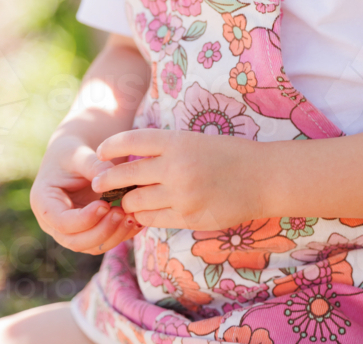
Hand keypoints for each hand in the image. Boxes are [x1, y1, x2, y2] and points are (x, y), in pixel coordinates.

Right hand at [31, 136, 140, 253]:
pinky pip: (103, 241)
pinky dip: (120, 235)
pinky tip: (135, 220)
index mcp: (43, 202)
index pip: (62, 222)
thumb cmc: (72, 152)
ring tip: (131, 217)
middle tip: (122, 213)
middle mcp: (53, 223)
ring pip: (90, 246)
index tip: (104, 204)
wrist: (74, 158)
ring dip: (113, 236)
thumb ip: (93, 165)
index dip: (84, 219)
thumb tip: (111, 178)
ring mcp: (69, 231)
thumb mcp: (79, 154)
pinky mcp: (86, 232)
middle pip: (75, 241)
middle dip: (101, 231)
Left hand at [94, 129, 260, 229]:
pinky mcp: (188, 218)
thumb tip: (133, 161)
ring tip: (128, 200)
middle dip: (108, 180)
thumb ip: (167, 150)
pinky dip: (146, 217)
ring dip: (128, 202)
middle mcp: (176, 167)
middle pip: (127, 175)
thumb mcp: (197, 141)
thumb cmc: (231, 154)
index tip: (100, 151)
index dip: (111, 146)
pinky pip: (153, 220)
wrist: (263, 177)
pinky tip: (147, 213)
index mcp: (178, 142)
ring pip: (136, 203)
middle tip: (99, 183)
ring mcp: (181, 195)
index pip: (132, 141)